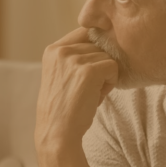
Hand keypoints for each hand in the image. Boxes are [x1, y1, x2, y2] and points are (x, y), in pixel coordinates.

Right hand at [35, 27, 118, 166]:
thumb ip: (75, 56)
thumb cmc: (64, 108)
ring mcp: (74, 59)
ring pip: (107, 57)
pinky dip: (110, 83)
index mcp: (52, 49)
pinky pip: (113, 68)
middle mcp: (60, 50)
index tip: (90, 70)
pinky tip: (96, 97)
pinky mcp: (88, 70)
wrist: (58, 134)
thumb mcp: (62, 75)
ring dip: (105, 76)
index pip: (85, 32)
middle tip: (87, 87)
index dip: (94, 49)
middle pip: (98, 45)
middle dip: (99, 65)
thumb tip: (105, 40)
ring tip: (89, 93)